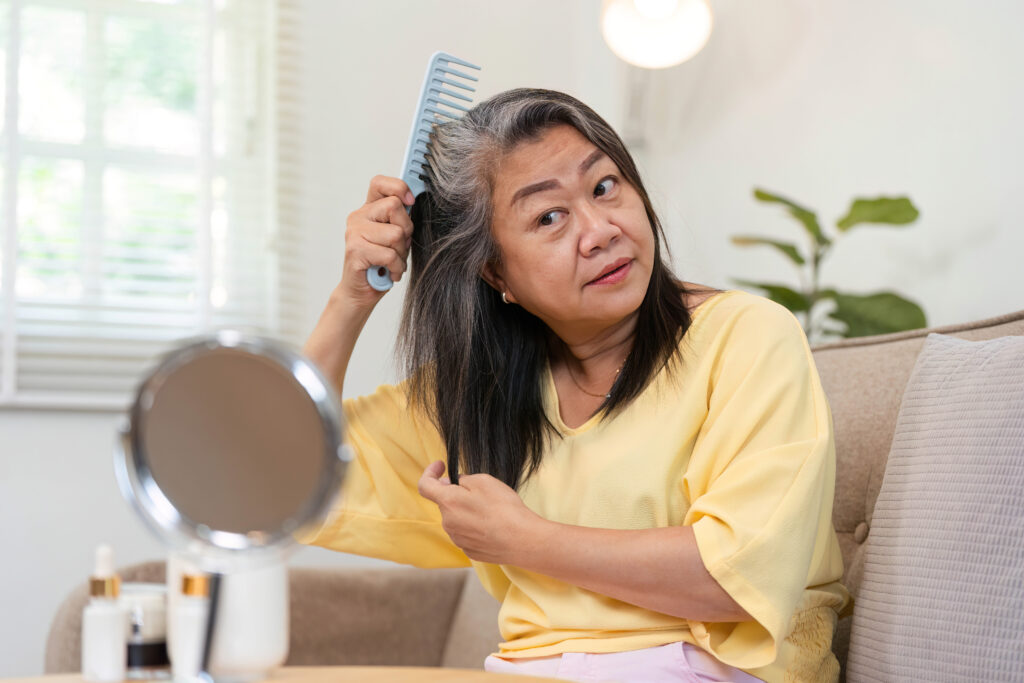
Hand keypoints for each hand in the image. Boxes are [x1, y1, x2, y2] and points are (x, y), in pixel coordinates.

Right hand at [338, 175, 415, 306]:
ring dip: (401, 253)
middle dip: (406, 230)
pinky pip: (389, 254)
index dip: (399, 187)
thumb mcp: (396, 238)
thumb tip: (412, 201)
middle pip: (394, 206)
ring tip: (391, 262)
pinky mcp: (355, 250)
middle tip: (398, 247)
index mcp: (369, 210)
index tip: (410, 202)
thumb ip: (400, 219)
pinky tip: (389, 272)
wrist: (361, 293)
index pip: (380, 183)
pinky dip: (395, 267)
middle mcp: (359, 217)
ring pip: (396, 233)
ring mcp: (354, 232)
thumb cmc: (381, 265)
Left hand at [417, 461, 543, 563]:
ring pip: (456, 519)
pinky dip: (475, 526)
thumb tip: (456, 484)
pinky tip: (492, 525)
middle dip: (456, 494)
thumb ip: (463, 479)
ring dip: (466, 511)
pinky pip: (467, 533)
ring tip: (490, 510)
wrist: (522, 540)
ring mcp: (458, 539)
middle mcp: (448, 523)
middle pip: (445, 503)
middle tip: (478, 490)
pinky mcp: (470, 550)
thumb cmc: (504, 509)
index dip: (430, 472)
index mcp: (448, 502)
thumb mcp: (484, 481)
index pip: (425, 486)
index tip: (440, 466)